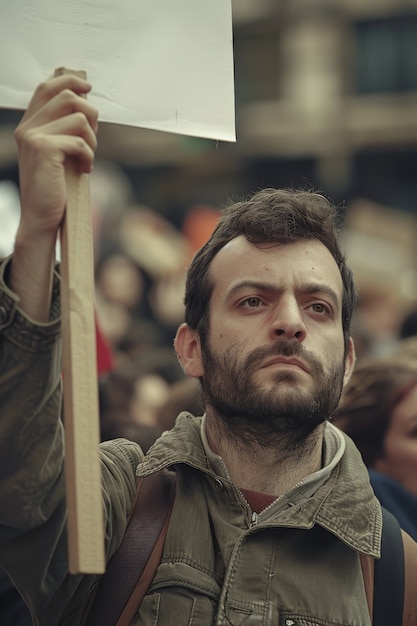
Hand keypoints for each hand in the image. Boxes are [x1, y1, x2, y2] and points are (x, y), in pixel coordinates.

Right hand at [9, 75, 98, 321]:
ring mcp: (33, 137)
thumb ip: (65, 130)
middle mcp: (27, 127)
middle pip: (68, 97)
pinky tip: (85, 169)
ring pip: (79, 118)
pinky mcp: (44, 149)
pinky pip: (80, 141)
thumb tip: (86, 105)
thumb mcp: (59, 155)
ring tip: (87, 157)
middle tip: (92, 139)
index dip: (69, 82)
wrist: (41, 217)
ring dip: (93, 139)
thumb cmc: (54, 189)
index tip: (87, 87)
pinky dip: (89, 156)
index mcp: (29, 126)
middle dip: (90, 115)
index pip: (47, 88)